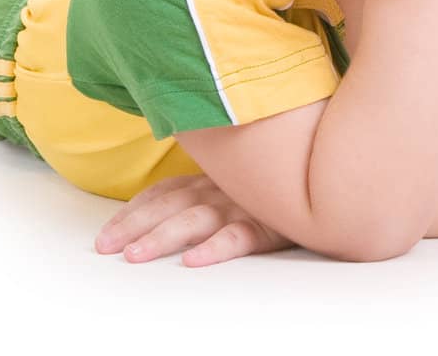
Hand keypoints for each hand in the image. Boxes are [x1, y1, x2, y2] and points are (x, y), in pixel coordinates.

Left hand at [94, 175, 293, 266]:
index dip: (134, 210)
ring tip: (136, 255)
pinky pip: (239, 236)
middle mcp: (224, 188)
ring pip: (196, 220)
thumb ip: (216, 183)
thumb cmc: (284, 180)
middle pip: (171, 205)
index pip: (166, 191)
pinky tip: (195, 260)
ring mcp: (245, 204)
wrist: (331, 177)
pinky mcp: (270, 223)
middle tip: (106, 246)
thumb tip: (176, 200)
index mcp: (215, 179)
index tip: (106, 232)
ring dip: (163, 236)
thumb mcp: (246, 176)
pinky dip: (216, 247)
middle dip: (135, 225)